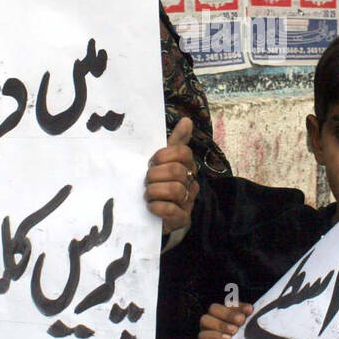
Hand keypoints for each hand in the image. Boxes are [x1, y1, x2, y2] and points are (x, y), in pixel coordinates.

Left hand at [146, 117, 197, 235]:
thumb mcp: (164, 161)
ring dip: (154, 191)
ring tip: (148, 195)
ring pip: (175, 190)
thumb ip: (176, 142)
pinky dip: (157, 207)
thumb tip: (187, 120)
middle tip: (147, 181)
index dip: (163, 156)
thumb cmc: (159, 183)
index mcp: (187, 166)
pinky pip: (171, 210)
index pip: (183, 153)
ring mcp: (188, 201)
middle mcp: (191, 182)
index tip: (151, 163)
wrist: (154, 216)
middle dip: (155, 175)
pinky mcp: (182, 219)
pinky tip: (150, 207)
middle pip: (176, 171)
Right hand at [198, 301, 252, 338]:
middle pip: (213, 308)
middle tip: (241, 320)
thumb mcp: (246, 334)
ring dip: (221, 324)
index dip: (238, 305)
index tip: (250, 310)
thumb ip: (248, 323)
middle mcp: (212, 320)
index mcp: (224, 315)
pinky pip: (203, 336)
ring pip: (205, 319)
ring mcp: (205, 331)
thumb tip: (253, 310)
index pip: (227, 304)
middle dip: (228, 313)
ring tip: (234, 331)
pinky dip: (216, 336)